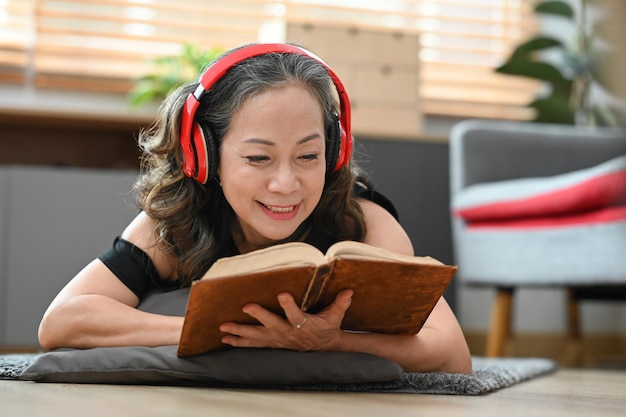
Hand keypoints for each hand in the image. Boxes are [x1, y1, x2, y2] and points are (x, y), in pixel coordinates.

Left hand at [219, 289, 352, 350]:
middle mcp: (288, 333)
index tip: (281, 294)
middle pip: (271, 324)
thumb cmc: (328, 329)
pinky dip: (239, 342)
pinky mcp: (272, 343)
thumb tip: (348, 290)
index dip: (289, 305)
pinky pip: (253, 344)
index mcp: (303, 324)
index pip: (296, 314)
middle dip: (258, 316)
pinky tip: (226, 339)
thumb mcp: (335, 317)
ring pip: (257, 336)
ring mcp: (278, 339)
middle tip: (246, 307)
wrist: (323, 348)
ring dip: (240, 332)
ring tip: (224, 328)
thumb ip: (340, 303)